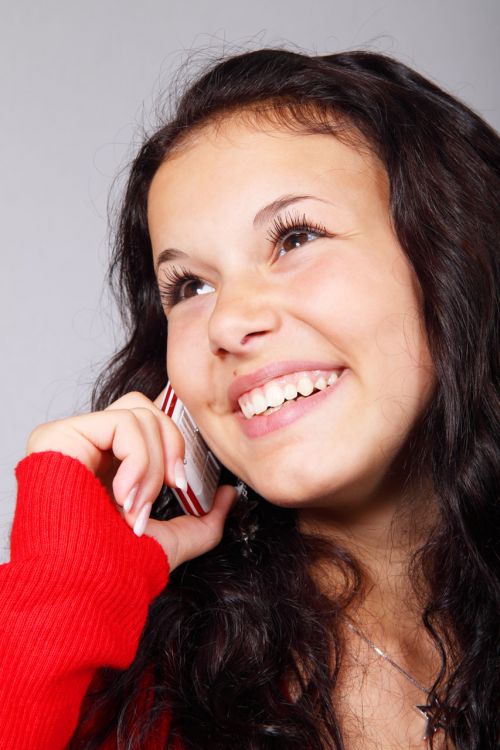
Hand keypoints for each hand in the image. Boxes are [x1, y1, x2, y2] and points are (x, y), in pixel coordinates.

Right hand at [26, 389, 236, 570]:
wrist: (79, 593)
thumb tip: (229, 495)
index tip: (182, 482)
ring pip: (138, 413)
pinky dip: (138, 459)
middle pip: (146, 409)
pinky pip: (121, 423)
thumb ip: (201, 520)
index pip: (149, 423)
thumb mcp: (168, 542)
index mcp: (109, 466)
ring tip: (137, 506)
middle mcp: (89, 448)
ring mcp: (72, 440)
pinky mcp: (58, 436)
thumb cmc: (110, 574)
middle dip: (172, 447)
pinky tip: (124, 496)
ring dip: (152, 464)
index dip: (175, 440)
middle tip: (172, 488)